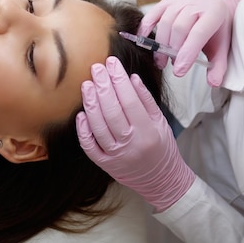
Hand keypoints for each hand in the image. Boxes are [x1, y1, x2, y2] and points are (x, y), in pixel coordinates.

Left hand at [76, 56, 194, 211]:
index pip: (130, 101)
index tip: (112, 63)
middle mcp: (131, 144)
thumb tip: (132, 77)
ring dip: (91, 104)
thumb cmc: (162, 147)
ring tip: (87, 84)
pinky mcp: (105, 165)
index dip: (119, 79)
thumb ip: (146, 100)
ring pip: (98, 127)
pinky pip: (90, 147)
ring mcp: (116, 156)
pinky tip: (81, 114)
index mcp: (148, 131)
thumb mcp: (161, 122)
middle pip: (112, 111)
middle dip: (103, 86)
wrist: (162, 181)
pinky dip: (83, 130)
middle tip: (96, 68)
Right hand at [140, 0, 243, 86]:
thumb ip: (219, 66)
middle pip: (178, 27)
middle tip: (170, 65)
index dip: (187, 53)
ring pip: (165, 22)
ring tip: (161, 60)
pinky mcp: (167, 0)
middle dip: (172, 50)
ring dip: (160, 44)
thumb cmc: (217, 26)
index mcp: (213, 13)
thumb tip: (213, 83)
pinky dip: (145, 28)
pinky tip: (144, 42)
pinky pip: (152, 14)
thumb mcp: (222, 45)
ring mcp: (180, 0)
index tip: (179, 71)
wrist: (216, 1)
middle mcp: (196, 3)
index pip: (198, 34)